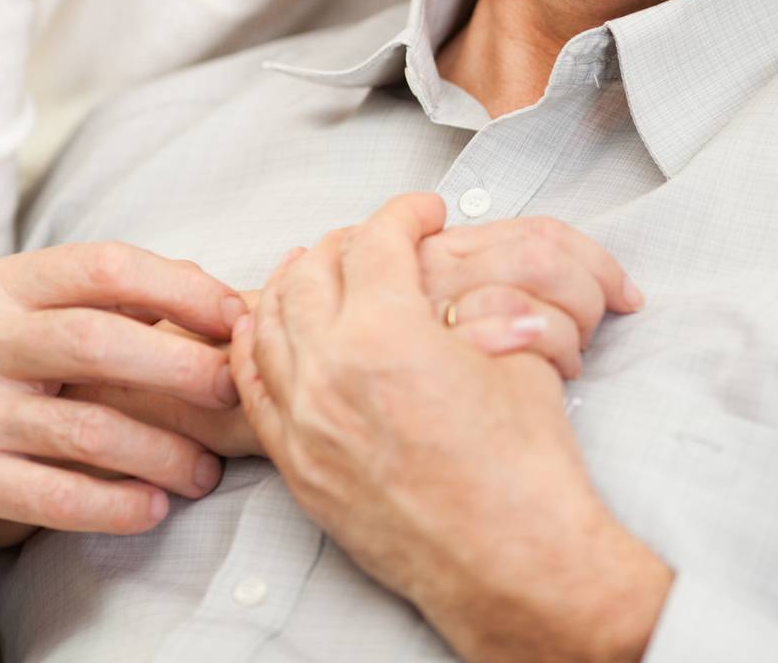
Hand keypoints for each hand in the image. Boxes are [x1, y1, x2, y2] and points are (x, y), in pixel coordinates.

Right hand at [0, 243, 244, 544]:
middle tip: (229, 389)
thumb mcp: (17, 307)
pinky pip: (51, 496)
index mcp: (7, 286)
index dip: (179, 288)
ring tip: (202, 471)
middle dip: (179, 366)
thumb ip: (99, 296)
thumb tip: (207, 291)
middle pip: (99, 342)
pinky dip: (112, 506)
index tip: (232, 316)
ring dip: (160, 452)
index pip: (104, 266)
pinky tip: (150, 507)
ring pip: (85, 429)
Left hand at [70, 206, 641, 466]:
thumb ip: (469, 294)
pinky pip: (253, 387)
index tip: (423, 212)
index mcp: (386, 336)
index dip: (405, 213)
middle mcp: (330, 374)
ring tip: (327, 270)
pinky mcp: (298, 468)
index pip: (376, 239)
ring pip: (271, 321)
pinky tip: (272, 326)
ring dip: (299, 282)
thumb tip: (446, 266)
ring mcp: (305, 425)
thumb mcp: (516, 350)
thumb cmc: (523, 467)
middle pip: (312, 270)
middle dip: (351, 241)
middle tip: (382, 241)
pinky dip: (258, 343)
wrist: (515, 564)